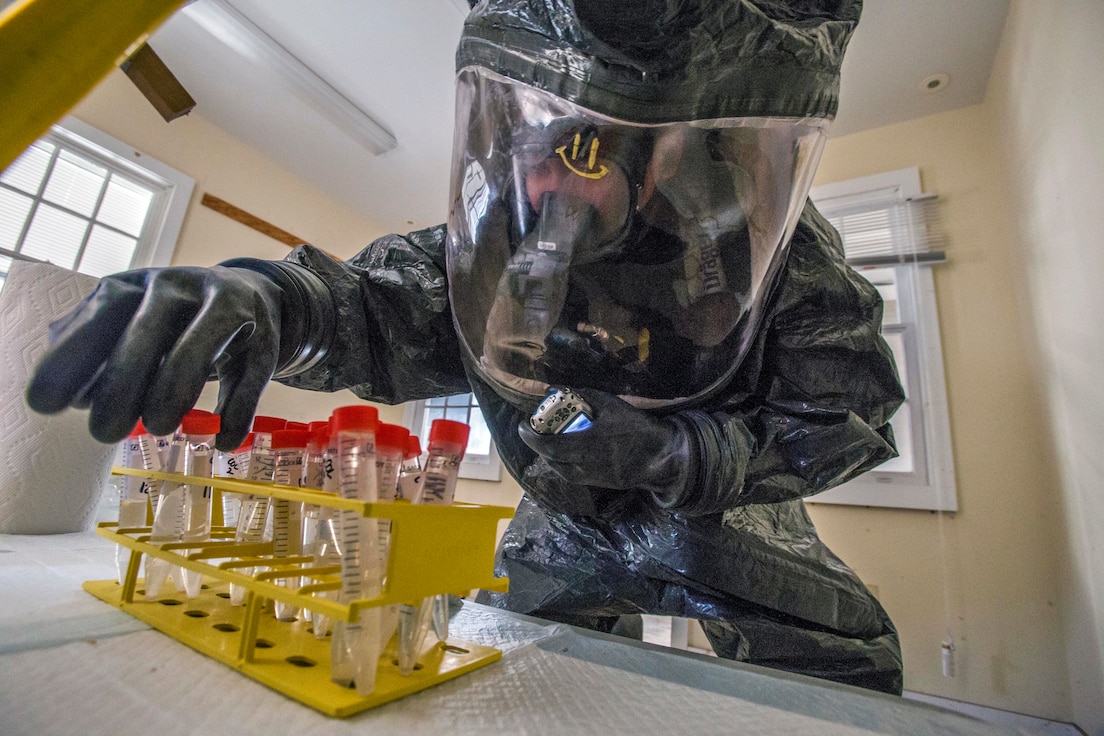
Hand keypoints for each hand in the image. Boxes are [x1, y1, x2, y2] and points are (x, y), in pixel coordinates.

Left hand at [26, 265, 282, 449]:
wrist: (252, 294)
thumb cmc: (174, 319)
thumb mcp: (129, 318)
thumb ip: (96, 348)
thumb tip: (75, 395)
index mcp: (136, 285)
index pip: (100, 318)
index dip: (71, 359)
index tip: (46, 404)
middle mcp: (180, 288)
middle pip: (148, 333)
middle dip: (122, 385)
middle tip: (104, 432)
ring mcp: (227, 308)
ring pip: (202, 346)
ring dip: (176, 390)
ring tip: (160, 427)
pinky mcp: (265, 337)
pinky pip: (252, 376)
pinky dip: (238, 412)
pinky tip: (224, 441)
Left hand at [517, 388, 691, 495]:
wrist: (659, 456)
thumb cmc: (635, 427)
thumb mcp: (610, 405)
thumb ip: (581, 395)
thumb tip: (555, 388)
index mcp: (583, 446)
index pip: (546, 445)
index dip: (530, 437)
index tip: (522, 425)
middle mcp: (582, 466)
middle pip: (550, 459)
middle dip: (539, 445)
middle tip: (535, 431)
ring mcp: (590, 478)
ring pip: (560, 470)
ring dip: (550, 455)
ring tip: (549, 440)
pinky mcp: (599, 483)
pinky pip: (572, 474)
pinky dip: (563, 462)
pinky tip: (568, 452)